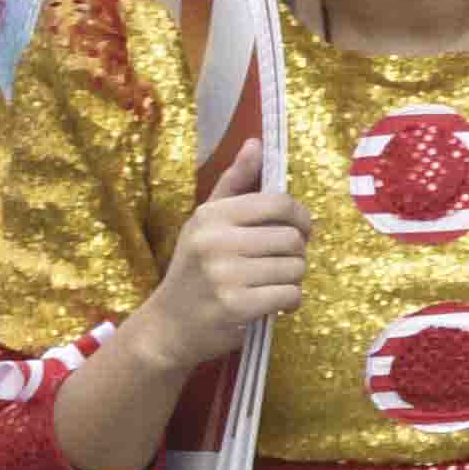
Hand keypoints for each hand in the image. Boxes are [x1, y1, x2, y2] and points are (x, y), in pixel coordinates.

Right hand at [131, 133, 312, 368]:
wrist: (168, 326)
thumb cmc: (194, 270)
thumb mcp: (206, 222)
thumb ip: (234, 182)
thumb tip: (257, 143)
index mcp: (212, 216)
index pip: (279, 204)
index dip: (301, 217)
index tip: (299, 230)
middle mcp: (215, 241)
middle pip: (292, 238)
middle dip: (296, 253)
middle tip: (280, 263)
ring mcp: (224, 275)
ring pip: (295, 268)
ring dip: (292, 279)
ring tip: (271, 283)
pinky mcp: (235, 306)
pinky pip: (290, 295)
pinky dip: (289, 301)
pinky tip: (271, 303)